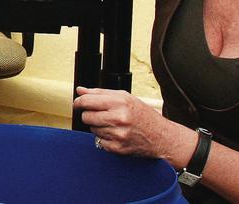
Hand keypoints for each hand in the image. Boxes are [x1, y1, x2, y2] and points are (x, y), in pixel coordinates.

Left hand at [73, 86, 195, 163]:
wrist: (161, 136)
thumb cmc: (143, 115)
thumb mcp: (125, 98)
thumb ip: (100, 93)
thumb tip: (80, 90)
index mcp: (120, 102)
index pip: (87, 101)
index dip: (78, 102)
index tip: (77, 103)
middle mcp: (119, 118)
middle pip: (86, 116)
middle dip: (89, 115)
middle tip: (101, 115)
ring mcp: (118, 134)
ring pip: (92, 129)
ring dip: (98, 127)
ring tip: (113, 124)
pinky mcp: (117, 148)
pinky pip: (99, 141)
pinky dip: (104, 138)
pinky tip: (116, 134)